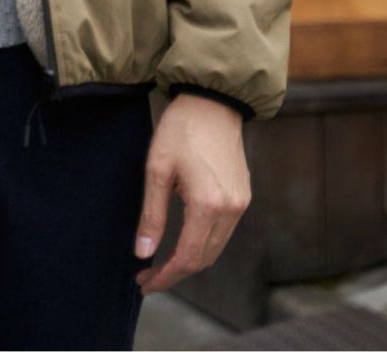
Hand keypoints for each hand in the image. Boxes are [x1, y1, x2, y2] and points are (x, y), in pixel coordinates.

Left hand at [132, 93, 250, 295]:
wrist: (212, 102)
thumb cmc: (180, 130)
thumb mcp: (157, 169)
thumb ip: (151, 214)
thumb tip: (143, 254)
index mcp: (207, 204)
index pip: (187, 258)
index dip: (165, 276)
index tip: (144, 283)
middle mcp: (230, 209)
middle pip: (204, 259)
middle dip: (175, 272)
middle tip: (147, 276)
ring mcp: (240, 204)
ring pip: (215, 249)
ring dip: (190, 260)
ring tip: (161, 262)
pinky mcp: (243, 196)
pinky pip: (223, 232)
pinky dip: (203, 243)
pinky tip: (183, 239)